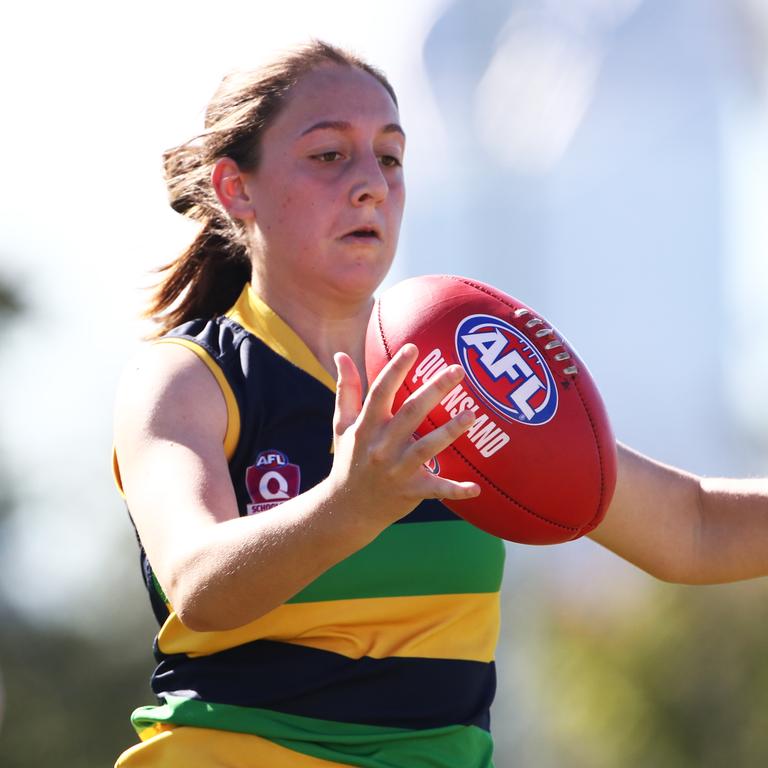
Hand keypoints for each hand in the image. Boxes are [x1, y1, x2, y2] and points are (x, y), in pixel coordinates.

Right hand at [329, 344, 479, 526]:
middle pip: (411, 413)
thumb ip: (346, 390)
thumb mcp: (341, 425)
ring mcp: (397, 470)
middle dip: (435, 390)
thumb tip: (341, 355)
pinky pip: (436, 490)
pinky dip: (455, 490)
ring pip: (427, 447)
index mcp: (366, 426)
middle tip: (458, 369)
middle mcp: (381, 446)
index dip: (396, 369)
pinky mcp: (410, 491)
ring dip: (451, 431)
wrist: (345, 508)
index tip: (413, 347)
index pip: (381, 392)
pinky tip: (476, 488)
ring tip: (473, 414)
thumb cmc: (348, 460)